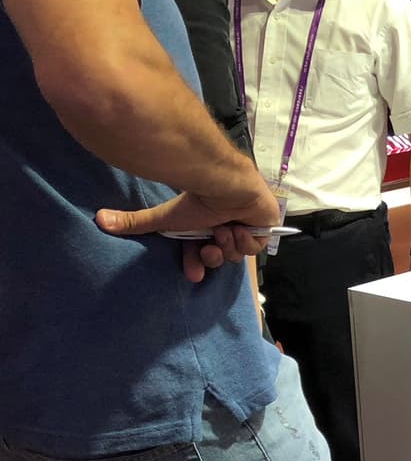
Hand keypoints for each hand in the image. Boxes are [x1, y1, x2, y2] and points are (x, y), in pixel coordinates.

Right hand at [97, 181, 279, 283]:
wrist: (226, 184)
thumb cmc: (197, 200)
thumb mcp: (165, 218)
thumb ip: (135, 222)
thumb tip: (98, 219)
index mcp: (205, 228)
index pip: (201, 256)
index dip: (197, 266)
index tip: (192, 276)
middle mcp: (224, 228)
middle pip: (219, 259)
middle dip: (213, 257)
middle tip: (209, 248)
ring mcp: (245, 227)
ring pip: (236, 255)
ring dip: (227, 244)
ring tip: (222, 228)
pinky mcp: (263, 226)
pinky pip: (254, 248)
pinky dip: (245, 240)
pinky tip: (238, 227)